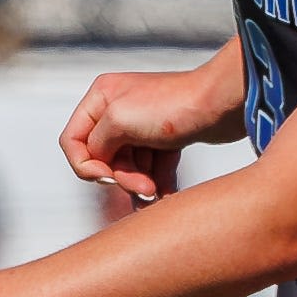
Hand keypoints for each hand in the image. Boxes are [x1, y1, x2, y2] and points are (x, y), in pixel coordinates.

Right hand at [63, 62, 234, 202]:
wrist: (223, 104)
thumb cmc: (172, 106)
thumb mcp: (119, 120)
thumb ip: (95, 144)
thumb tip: (97, 165)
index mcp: (101, 98)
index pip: (73, 140)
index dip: (86, 165)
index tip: (108, 176)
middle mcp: (118, 109)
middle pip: (104, 159)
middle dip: (122, 178)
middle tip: (145, 188)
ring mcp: (143, 126)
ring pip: (129, 168)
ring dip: (140, 186)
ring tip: (157, 196)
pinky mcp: (167, 140)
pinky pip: (153, 170)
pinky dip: (158, 185)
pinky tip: (168, 199)